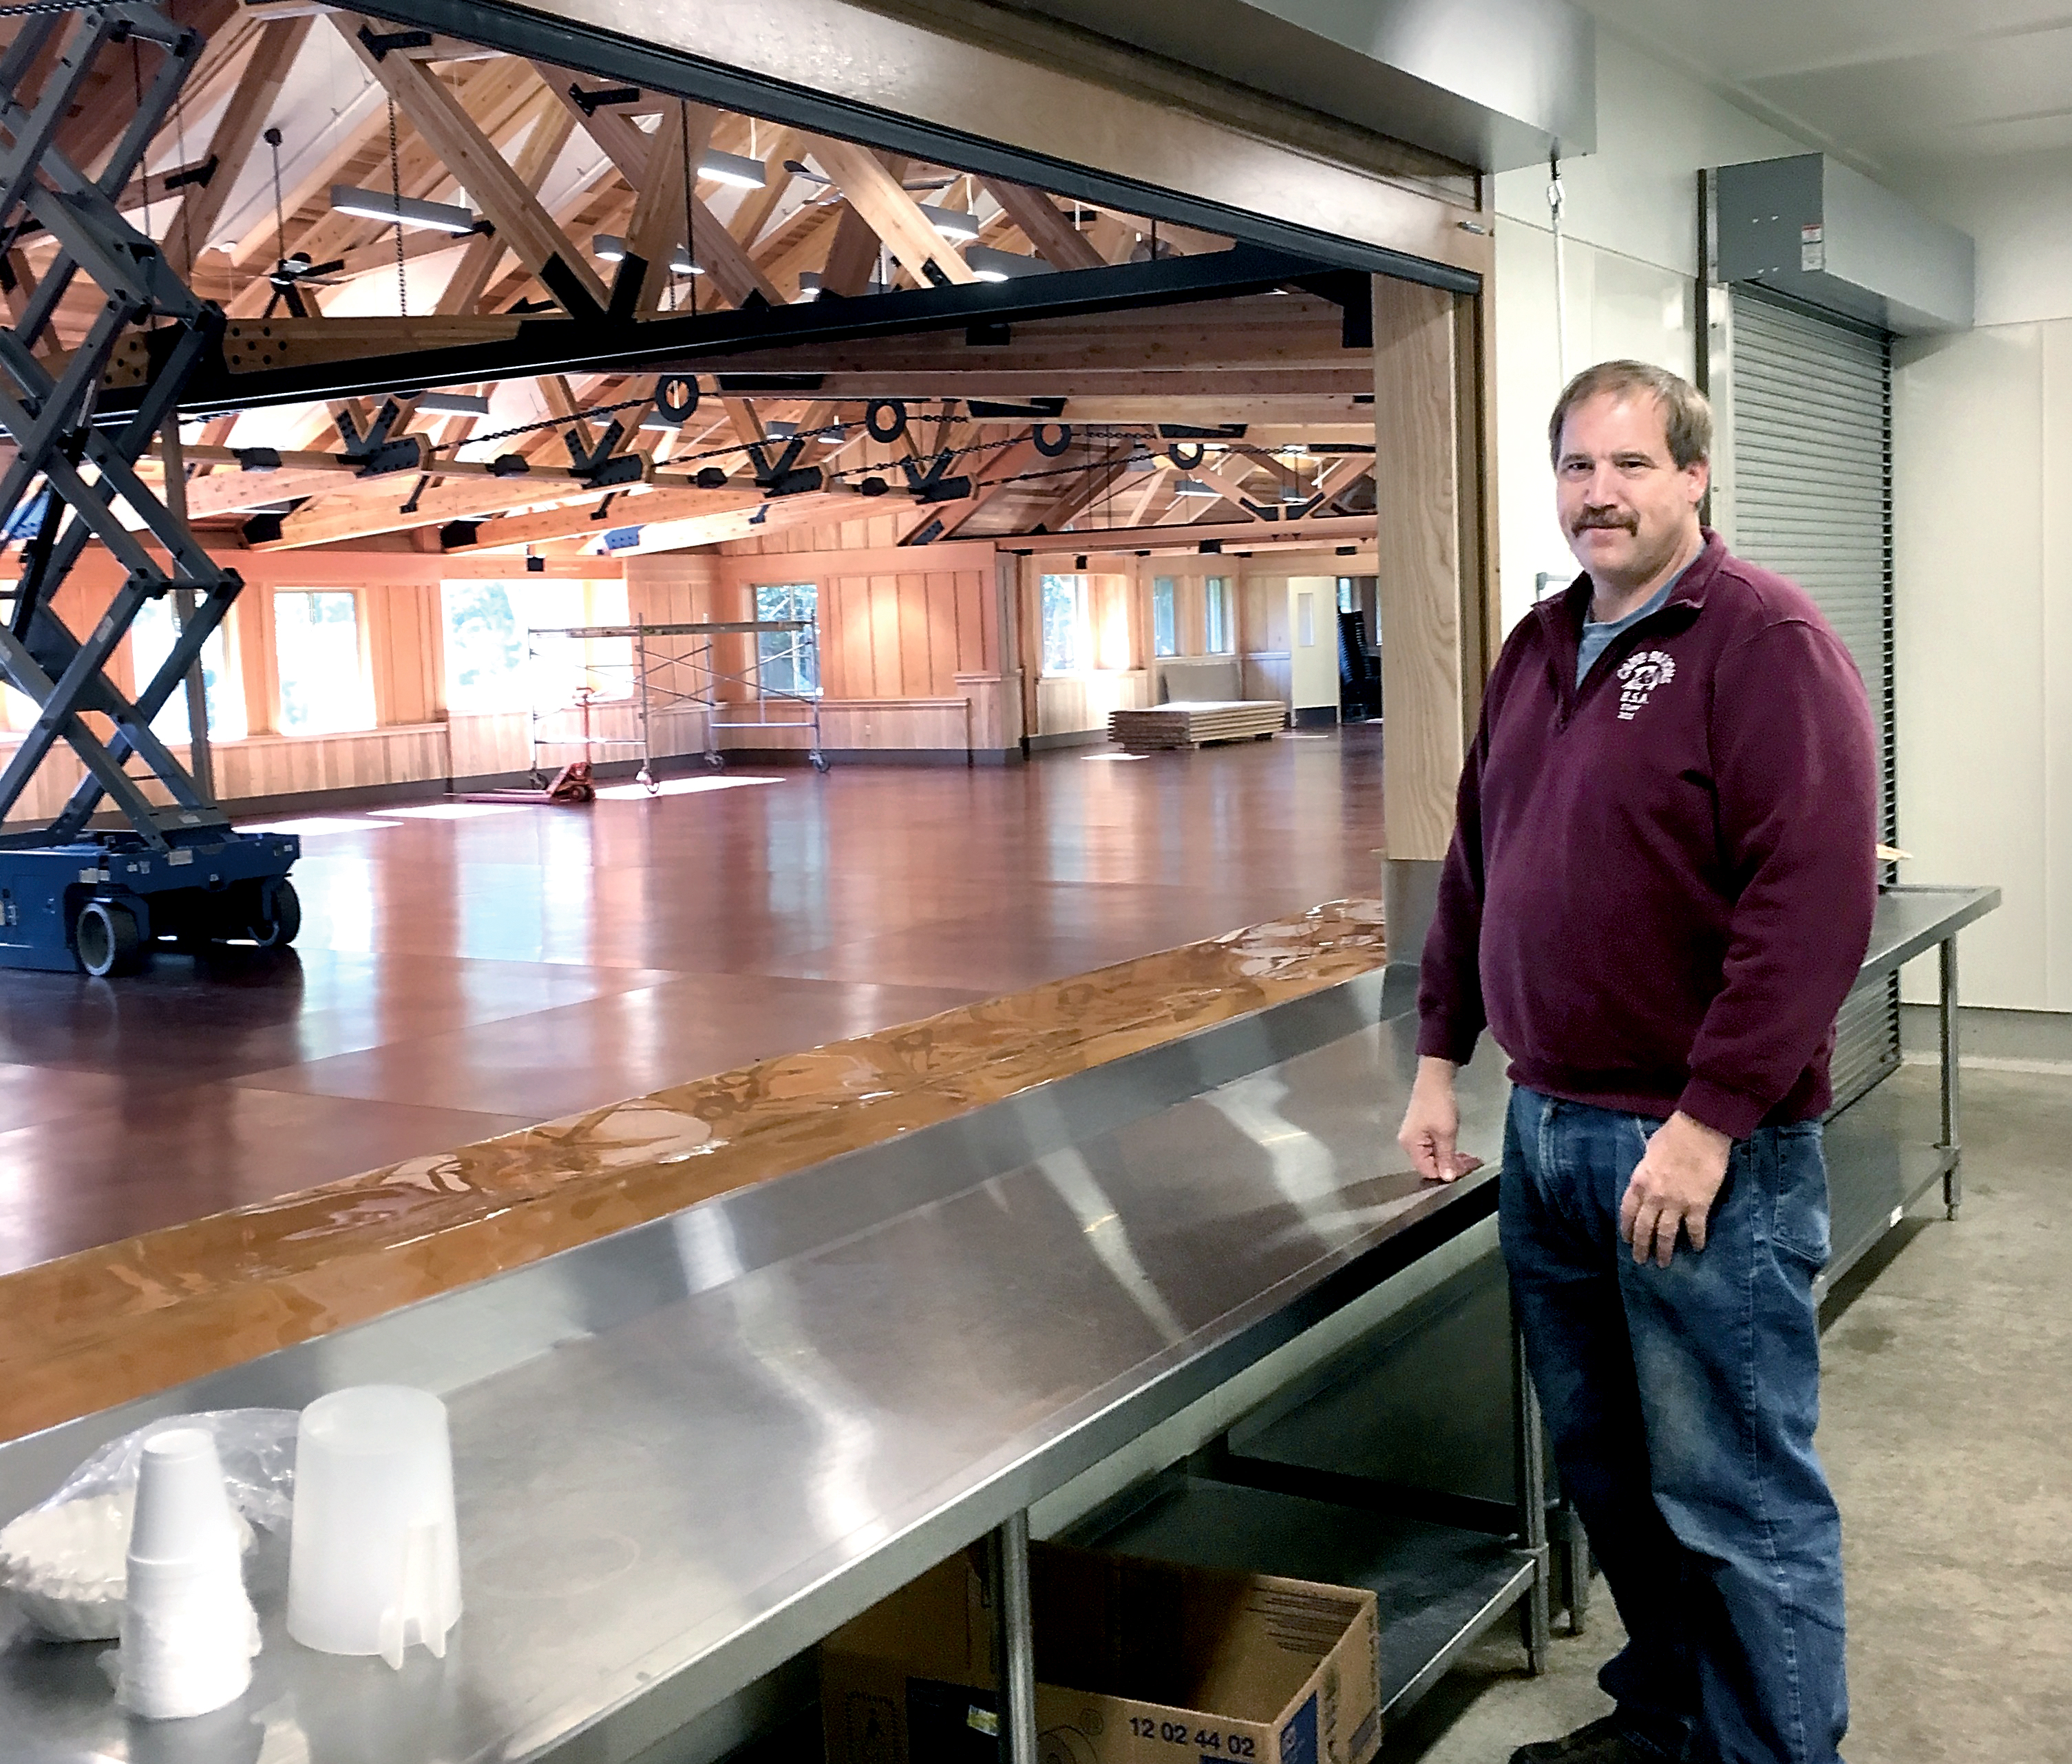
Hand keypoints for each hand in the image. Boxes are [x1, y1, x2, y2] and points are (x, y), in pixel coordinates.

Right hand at [1398, 1057, 1483, 1183]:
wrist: (1435, 1080)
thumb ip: (1446, 1158)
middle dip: (1450, 1166)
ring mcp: (1413, 1138)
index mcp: (1411, 1146)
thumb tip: (1448, 1178)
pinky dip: (1445, 1150)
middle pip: (1429, 1165)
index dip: (1446, 1173)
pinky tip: (1457, 1149)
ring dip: (1450, 1158)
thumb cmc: (1439, 1106)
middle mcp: (1408, 1144)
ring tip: (1468, 1157)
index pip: (1428, 1171)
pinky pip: (1432, 1148)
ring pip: (1432, 1157)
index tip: (1465, 1170)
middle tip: (1471, 1163)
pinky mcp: (1420, 1131)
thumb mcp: (1446, 1133)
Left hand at [1619, 1111, 1731, 1265]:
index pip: (1628, 1211)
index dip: (1626, 1228)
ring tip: (1663, 1263)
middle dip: (1641, 1246)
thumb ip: (1647, 1170)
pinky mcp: (1698, 1205)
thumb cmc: (1674, 1135)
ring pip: (1666, 1234)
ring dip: (1664, 1250)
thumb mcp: (1650, 1151)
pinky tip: (1697, 1248)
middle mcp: (1654, 1196)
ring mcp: (1676, 1203)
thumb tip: (1648, 1177)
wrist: (1700, 1130)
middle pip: (1644, 1228)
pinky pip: (1695, 1229)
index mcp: (1639, 1182)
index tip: (1626, 1240)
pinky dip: (1696, 1240)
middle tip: (1641, 1260)